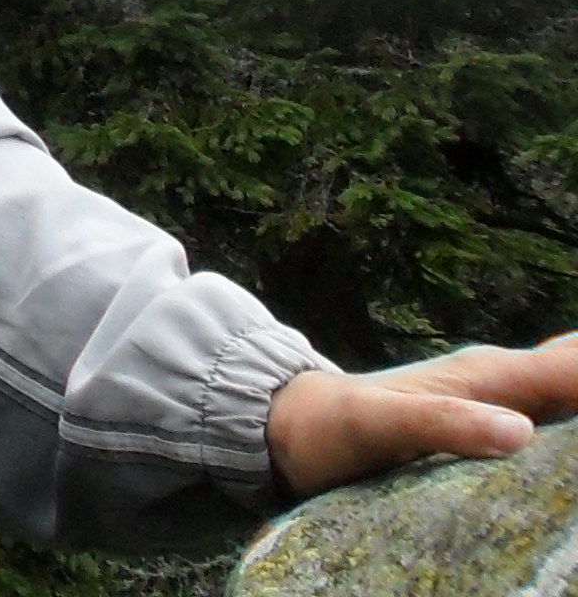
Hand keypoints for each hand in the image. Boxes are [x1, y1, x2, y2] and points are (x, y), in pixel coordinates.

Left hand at [269, 332, 577, 495]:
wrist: (294, 429)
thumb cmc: (335, 424)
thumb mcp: (378, 424)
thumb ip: (443, 423)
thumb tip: (519, 431)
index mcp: (490, 374)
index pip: (575, 365)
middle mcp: (506, 386)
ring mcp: (503, 411)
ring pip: (574, 403)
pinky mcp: (495, 437)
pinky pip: (556, 433)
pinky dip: (574, 438)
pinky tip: (572, 479)